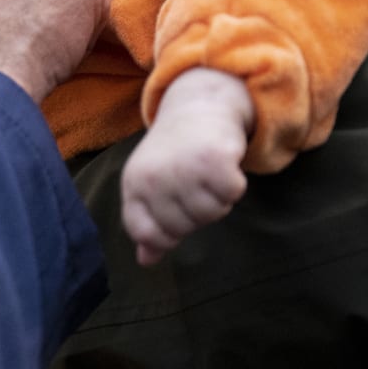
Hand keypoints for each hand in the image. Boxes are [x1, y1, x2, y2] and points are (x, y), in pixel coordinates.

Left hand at [120, 68, 253, 265]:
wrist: (197, 106)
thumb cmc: (173, 154)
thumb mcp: (152, 185)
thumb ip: (148, 224)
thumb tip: (146, 262)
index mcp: (134, 183)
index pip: (144, 232)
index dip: (164, 233)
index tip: (174, 212)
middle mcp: (153, 177)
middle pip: (183, 227)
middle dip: (194, 213)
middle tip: (193, 182)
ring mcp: (182, 168)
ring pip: (210, 214)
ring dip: (216, 198)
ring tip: (206, 172)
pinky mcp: (213, 159)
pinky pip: (232, 194)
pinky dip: (233, 184)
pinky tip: (222, 164)